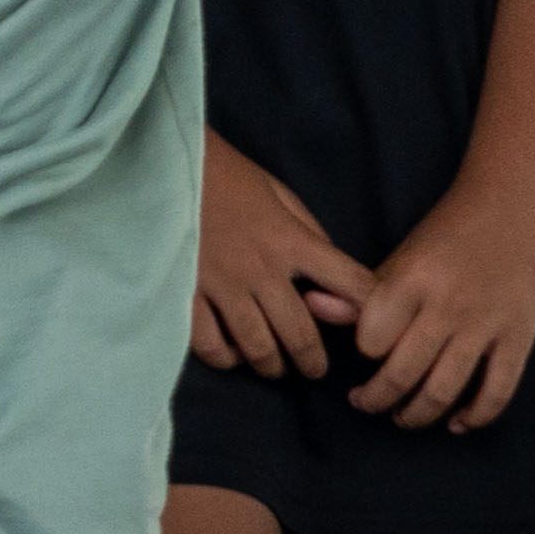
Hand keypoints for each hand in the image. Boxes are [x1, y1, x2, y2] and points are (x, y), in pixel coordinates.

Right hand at [191, 136, 373, 376]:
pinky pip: (209, 343)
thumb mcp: (280, 194)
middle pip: (301, 333)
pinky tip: (230, 356)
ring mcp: (222, 286)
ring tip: (274, 369)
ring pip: (257, 346)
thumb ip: (307, 234)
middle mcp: (262, 270)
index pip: (350, 284)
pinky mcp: (185, 294)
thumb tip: (325, 276)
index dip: (367, 311)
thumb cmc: (227, 176)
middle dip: (313, 361)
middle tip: (313, 370)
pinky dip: (224, 357)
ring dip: (271, 366)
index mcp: (293, 242)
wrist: (167, 163)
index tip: (366, 328)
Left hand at [342, 187, 534, 427]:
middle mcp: (448, 305)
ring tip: (400, 417)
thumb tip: (309, 306)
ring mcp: (486, 324)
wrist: (512, 209)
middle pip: (402, 374)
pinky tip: (456, 423)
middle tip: (364, 403)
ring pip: (443, 390)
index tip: (362, 357)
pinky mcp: (519, 336)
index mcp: (411, 280)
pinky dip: (475, 416)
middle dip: (376, 399)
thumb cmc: (443, 240)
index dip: (364, 354)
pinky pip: (497, 391)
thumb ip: (357, 294)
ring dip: (416, 415)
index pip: (372, 339)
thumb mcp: (397, 260)